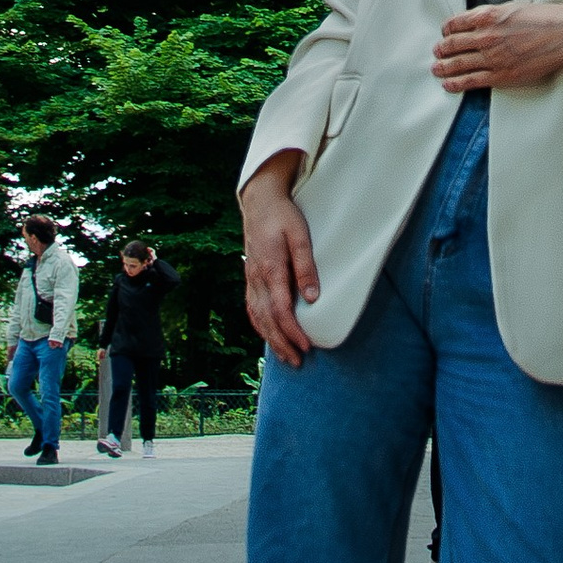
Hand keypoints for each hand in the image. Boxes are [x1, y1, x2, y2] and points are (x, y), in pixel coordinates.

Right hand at [240, 153, 319, 369]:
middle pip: (267, 320)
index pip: (280, 309)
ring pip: (257, 317)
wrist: (260, 201)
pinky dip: (260, 326)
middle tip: (298, 362)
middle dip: (282, 343)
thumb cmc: (283, 216)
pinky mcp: (250, 277)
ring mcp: (250, 278)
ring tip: (285, 356)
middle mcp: (257, 278)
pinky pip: (252, 307)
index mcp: (270, 269)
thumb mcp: (300, 236)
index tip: (307, 346)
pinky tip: (268, 335)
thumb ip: (306, 266)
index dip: (293, 331)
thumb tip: (312, 298)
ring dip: (271, 339)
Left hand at [431, 0, 562, 93]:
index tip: (444, 32)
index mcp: (487, 16)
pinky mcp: (501, 75)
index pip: (455, 23)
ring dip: (443, 67)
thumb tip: (475, 22)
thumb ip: (490, 15)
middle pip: (452, 44)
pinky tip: (448, 84)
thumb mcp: (511, 8)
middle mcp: (486, 36)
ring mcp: (492, 57)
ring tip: (437, 69)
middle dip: (441, 49)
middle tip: (437, 52)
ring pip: (458, 64)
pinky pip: (471, 81)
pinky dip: (456, 83)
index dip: (446, 29)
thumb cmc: (543, 20)